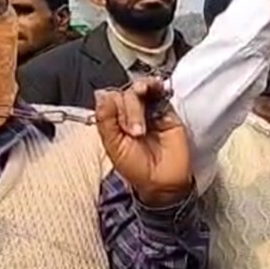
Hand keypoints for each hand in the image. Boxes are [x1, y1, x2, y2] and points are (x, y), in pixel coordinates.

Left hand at [96, 78, 192, 207]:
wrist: (163, 181)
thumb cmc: (137, 169)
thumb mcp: (114, 147)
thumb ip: (106, 121)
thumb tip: (102, 95)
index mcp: (113, 122)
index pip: (109, 100)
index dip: (113, 105)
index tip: (122, 125)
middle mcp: (130, 114)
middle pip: (125, 94)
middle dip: (131, 110)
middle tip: (138, 132)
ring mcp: (149, 111)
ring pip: (141, 89)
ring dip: (142, 90)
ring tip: (144, 95)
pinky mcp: (167, 112)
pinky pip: (161, 93)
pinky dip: (157, 86)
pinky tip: (157, 88)